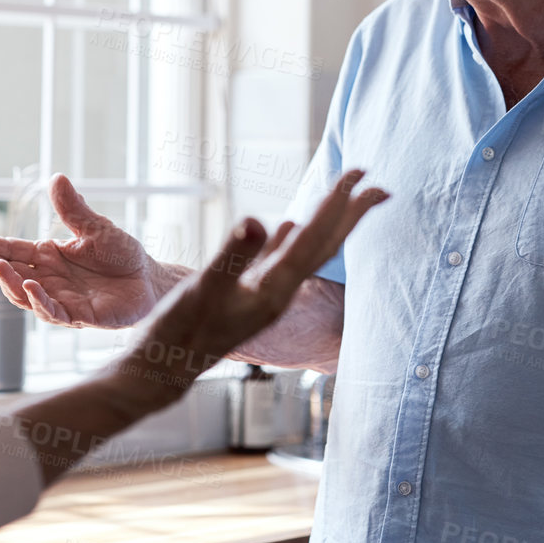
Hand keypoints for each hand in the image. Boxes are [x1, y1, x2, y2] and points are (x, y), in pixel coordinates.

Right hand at [0, 175, 165, 327]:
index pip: (12, 251)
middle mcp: (49, 279)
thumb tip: (57, 177)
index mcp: (48, 256)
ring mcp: (61, 299)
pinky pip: (54, 312)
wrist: (149, 280)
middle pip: (10, 274)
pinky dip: (39, 301)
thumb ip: (74, 209)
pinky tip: (30, 287)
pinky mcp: (79, 316)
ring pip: (25, 295)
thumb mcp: (97, 227)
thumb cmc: (121, 255)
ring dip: (9, 282)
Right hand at [129, 171, 386, 383]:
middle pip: (325, 246)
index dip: (339, 204)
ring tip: (343, 200)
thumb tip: (260, 219)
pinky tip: (288, 226)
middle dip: (352, 215)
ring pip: (305, 251)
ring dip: (327, 224)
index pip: (316, 239)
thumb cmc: (180, 333)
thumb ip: (233, 256)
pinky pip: (280, 260)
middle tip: (381, 185)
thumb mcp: (205, 289)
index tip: (361, 172)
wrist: (162, 369)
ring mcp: (264, 293)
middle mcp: (278, 292)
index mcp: (275, 289)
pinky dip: (291, 239)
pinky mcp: (246, 294)